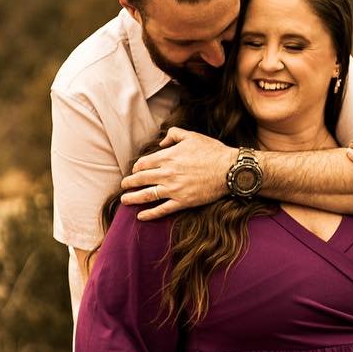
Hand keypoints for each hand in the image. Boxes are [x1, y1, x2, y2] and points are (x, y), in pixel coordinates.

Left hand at [120, 129, 235, 219]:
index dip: (136, 168)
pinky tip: (141, 216)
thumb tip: (161, 141)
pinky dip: (150, 214)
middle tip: (123, 186)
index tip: (134, 171)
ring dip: (133, 198)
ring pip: (147, 195)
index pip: (143, 164)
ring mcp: (174, 189)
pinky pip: (162, 209)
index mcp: (167, 157)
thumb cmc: (212, 151)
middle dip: (129, 183)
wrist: (229, 169)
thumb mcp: (191, 136)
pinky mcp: (183, 202)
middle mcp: (167, 174)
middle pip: (141, 179)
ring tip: (125, 200)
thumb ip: (173, 135)